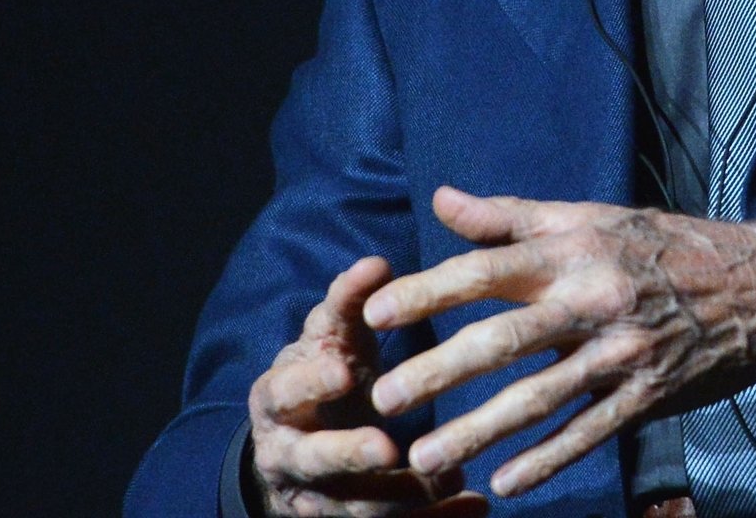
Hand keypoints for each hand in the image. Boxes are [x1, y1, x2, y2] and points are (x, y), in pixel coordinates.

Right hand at [247, 256, 489, 516]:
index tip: (342, 369)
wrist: (293, 445)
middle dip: (348, 454)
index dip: (309, 383)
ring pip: (353, 505)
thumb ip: (348, 304)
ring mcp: (315, 497)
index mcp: (279, 400)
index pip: (285, 392)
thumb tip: (377, 262)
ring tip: (451, 477)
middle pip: (313, 460)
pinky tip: (477, 507)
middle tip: (387, 446)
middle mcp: (288, 453)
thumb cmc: (322, 373)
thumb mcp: (327, 339)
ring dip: (401, 495)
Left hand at [363, 186, 755, 497]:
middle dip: (439, 369)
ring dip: (478, 428)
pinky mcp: (648, 394)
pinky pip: (590, 431)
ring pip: (539, 397)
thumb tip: (442, 200)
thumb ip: (512, 216)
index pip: (487, 269)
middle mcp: (594, 299)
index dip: (429, 292)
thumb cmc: (666, 245)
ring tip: (426, 454)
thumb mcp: (593, 218)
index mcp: (575, 250)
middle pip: (504, 338)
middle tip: (384, 398)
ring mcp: (622, 352)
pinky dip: (548, 458)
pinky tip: (506, 481)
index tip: (376, 315)